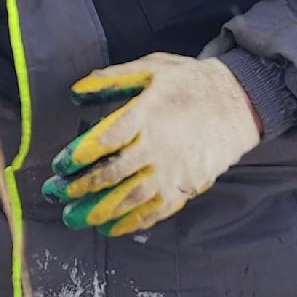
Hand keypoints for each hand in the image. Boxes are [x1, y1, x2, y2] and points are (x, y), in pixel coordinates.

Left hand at [41, 53, 259, 236]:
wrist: (241, 102)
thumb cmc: (191, 82)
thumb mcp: (152, 68)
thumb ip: (112, 78)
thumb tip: (75, 91)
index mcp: (147, 114)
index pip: (106, 140)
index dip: (80, 155)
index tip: (60, 164)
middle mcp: (159, 147)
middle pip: (113, 173)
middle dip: (80, 187)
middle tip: (55, 194)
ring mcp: (174, 170)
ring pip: (132, 197)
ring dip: (100, 210)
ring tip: (75, 218)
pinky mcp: (187, 186)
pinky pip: (157, 210)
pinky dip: (133, 222)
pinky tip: (111, 228)